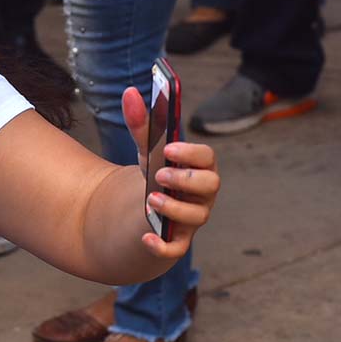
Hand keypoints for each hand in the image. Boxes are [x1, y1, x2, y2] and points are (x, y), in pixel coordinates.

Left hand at [122, 87, 219, 258]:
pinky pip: (176, 249)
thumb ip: (140, 124)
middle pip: (210, 185)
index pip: (207, 158)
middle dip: (187, 179)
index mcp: (199, 167)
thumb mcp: (147, 149)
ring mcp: (192, 218)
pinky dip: (163, 246)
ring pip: (197, 217)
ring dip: (175, 208)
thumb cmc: (156, 173)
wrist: (149, 209)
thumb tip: (130, 92)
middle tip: (160, 174)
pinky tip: (146, 237)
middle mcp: (202, 194)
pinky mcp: (177, 240)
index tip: (170, 148)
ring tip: (151, 200)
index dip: (192, 153)